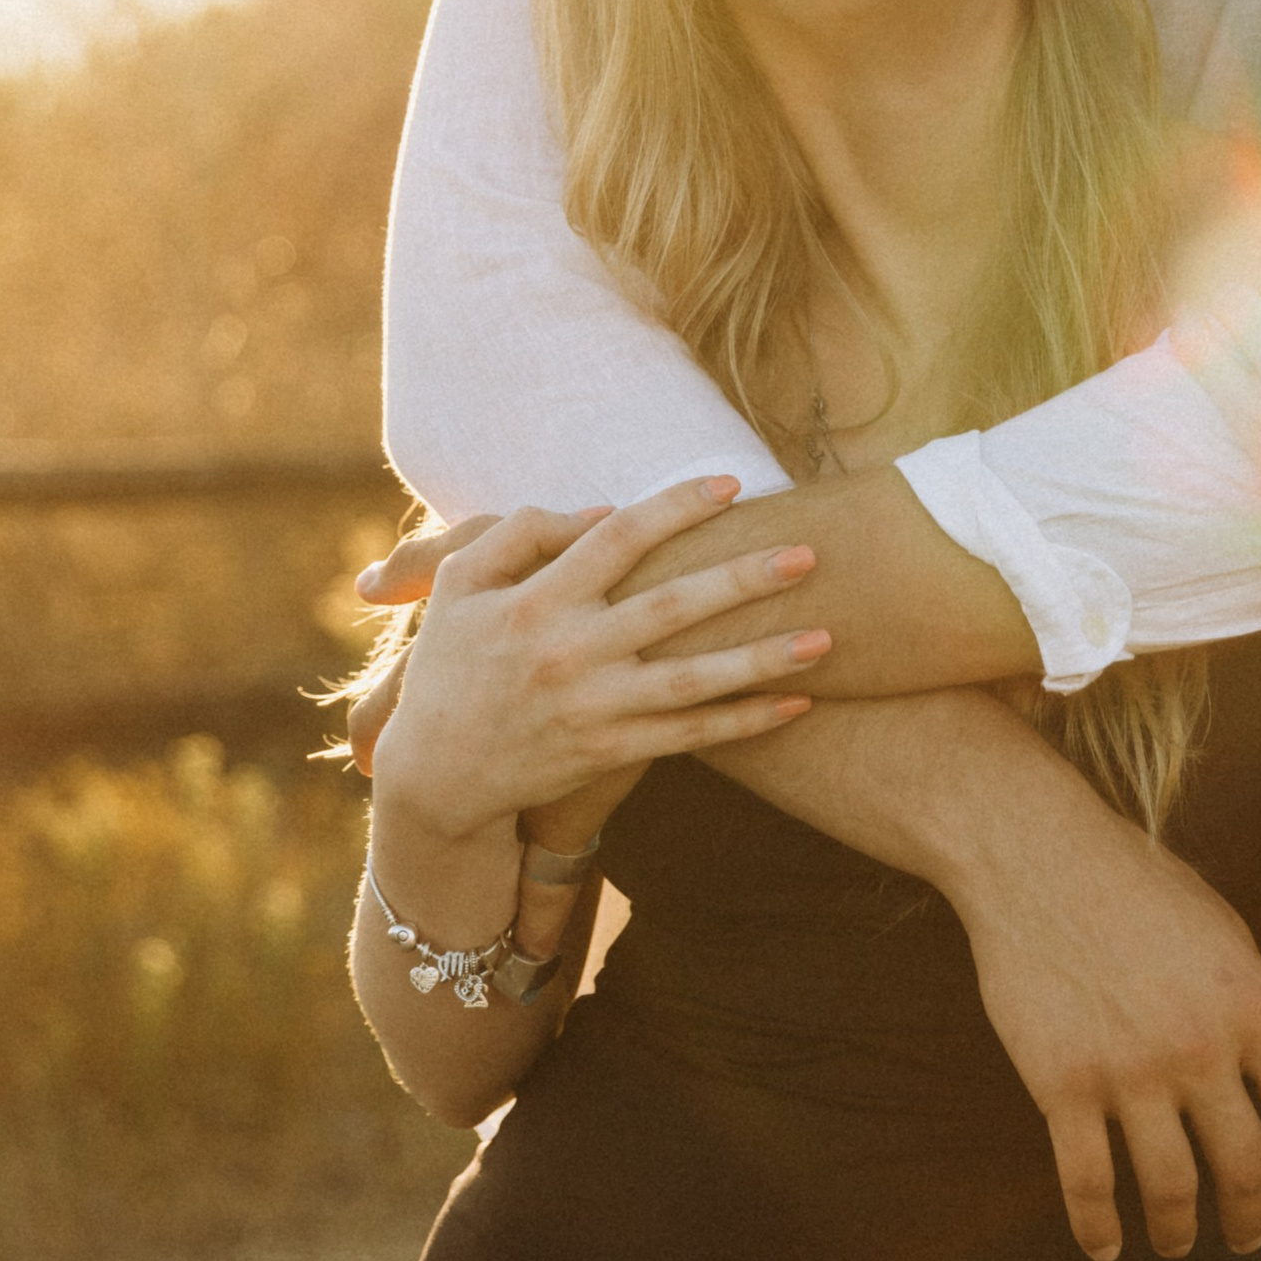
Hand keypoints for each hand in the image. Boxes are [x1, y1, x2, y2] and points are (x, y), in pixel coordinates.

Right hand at [368, 481, 831, 843]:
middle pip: (672, 606)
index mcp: (537, 600)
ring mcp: (594, 707)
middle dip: (744, 579)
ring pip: (693, 681)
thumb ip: (521, 536)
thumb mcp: (459, 585)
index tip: (730, 484)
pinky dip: (743, 722)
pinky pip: (689, 736)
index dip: (676, 507)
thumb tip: (601, 511)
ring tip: (825, 637)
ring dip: (763, 658)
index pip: (618, 538)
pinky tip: (795, 704)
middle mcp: (571, 651)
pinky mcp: (609, 752)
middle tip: (809, 554)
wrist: (434, 777)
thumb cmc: (450, 667)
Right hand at [944, 725, 1260, 1260]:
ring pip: (1171, 1188)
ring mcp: (1128, 1070)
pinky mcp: (1062, 1082)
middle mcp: (1200, 1048)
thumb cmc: (1134, 883)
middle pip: (1244, 1169)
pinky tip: (1104, 1245)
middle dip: (1249, 1221)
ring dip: (1178, 1230)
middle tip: (1243, 1239)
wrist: (1034, 853)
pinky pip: (1087, 1180)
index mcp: (1253, 1007)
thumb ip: (1257, 1006)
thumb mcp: (1225, 930)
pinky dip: (1097, 1226)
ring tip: (1176, 1241)